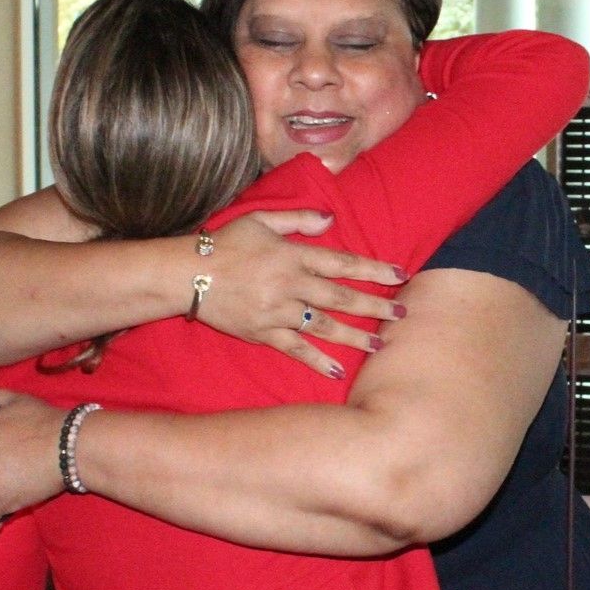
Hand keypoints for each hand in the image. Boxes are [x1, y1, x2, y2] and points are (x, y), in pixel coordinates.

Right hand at [196, 211, 407, 377]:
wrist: (187, 275)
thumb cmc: (223, 244)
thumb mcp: (260, 220)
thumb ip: (298, 220)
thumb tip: (331, 219)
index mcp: (293, 256)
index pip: (343, 263)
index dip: (374, 269)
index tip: (400, 275)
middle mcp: (290, 286)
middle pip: (341, 298)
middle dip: (375, 306)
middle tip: (403, 314)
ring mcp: (278, 313)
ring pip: (325, 327)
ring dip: (355, 336)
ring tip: (381, 344)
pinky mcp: (263, 333)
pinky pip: (296, 349)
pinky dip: (317, 360)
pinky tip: (337, 370)